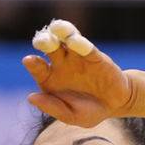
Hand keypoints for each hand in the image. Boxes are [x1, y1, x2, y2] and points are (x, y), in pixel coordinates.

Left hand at [22, 38, 136, 127]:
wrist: (116, 104)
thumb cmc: (89, 111)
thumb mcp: (71, 115)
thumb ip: (52, 107)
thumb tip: (31, 97)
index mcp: (49, 78)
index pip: (37, 67)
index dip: (32, 63)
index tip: (28, 60)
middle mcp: (60, 63)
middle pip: (49, 47)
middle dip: (44, 41)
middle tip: (41, 40)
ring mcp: (77, 57)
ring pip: (67, 39)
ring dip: (62, 32)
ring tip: (56, 28)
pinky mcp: (94, 55)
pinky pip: (87, 47)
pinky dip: (81, 43)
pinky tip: (74, 41)